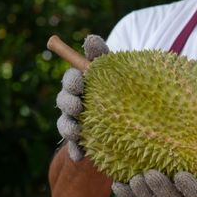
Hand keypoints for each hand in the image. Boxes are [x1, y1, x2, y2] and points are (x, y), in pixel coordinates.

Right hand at [56, 35, 108, 160]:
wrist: (131, 118)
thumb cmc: (120, 88)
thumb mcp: (115, 72)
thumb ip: (102, 57)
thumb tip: (90, 40)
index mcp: (81, 85)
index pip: (71, 80)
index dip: (72, 80)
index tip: (80, 80)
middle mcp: (74, 103)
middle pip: (64, 102)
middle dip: (68, 103)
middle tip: (78, 106)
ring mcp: (76, 124)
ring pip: (65, 124)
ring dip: (69, 127)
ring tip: (77, 131)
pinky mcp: (82, 142)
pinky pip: (74, 148)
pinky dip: (75, 151)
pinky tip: (79, 157)